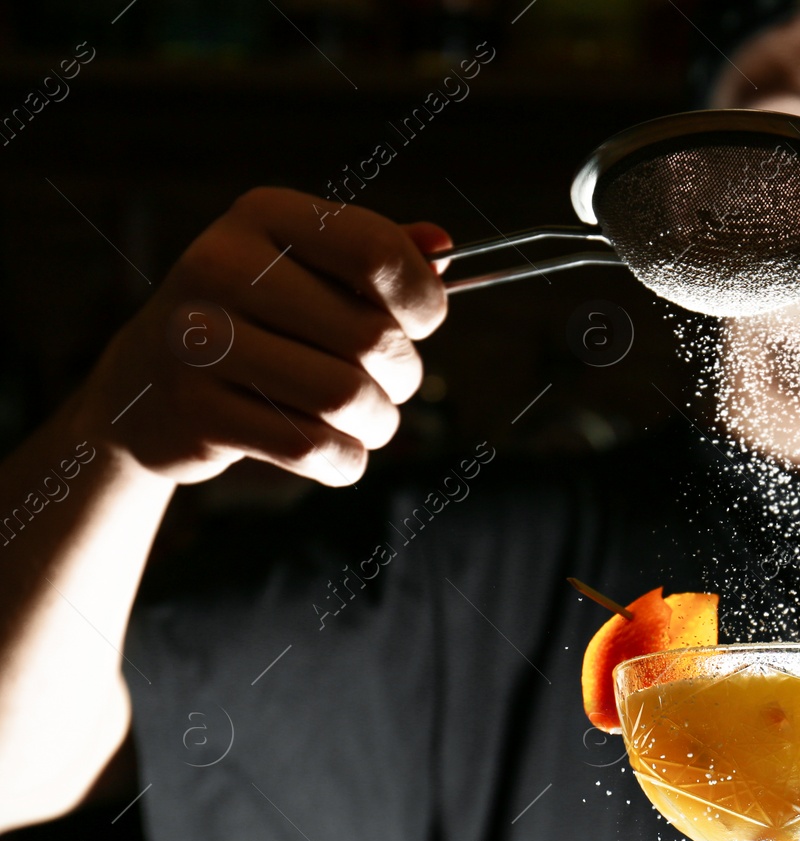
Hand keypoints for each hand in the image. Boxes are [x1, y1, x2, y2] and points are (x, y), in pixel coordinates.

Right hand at [76, 187, 451, 485]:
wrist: (148, 386)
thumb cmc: (260, 320)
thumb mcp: (314, 270)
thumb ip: (383, 255)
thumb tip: (442, 246)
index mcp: (262, 214)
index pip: (378, 253)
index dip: (424, 301)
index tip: (421, 324)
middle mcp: (222, 265)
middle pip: (373, 336)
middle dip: (403, 373)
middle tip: (390, 381)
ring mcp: (200, 338)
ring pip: (348, 397)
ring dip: (379, 422)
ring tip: (370, 419)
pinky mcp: (195, 409)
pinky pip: (312, 447)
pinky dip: (344, 459)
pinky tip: (337, 450)